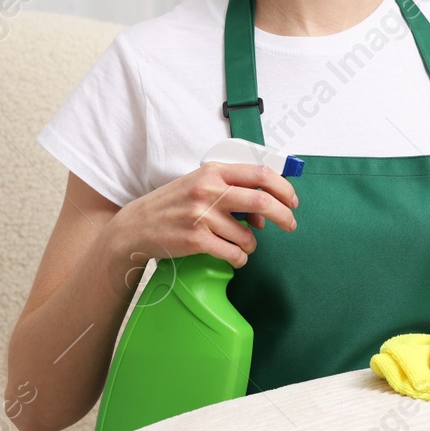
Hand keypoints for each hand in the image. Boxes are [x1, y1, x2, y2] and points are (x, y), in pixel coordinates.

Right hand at [107, 161, 298, 270]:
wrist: (137, 226)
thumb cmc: (172, 205)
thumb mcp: (200, 185)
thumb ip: (231, 191)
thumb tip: (264, 214)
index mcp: (213, 172)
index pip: (260, 174)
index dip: (283, 188)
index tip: (292, 201)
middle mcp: (208, 190)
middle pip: (261, 201)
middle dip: (284, 216)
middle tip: (290, 225)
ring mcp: (201, 215)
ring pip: (248, 235)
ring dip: (252, 244)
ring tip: (241, 245)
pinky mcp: (196, 240)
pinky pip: (234, 253)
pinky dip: (240, 258)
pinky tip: (234, 256)